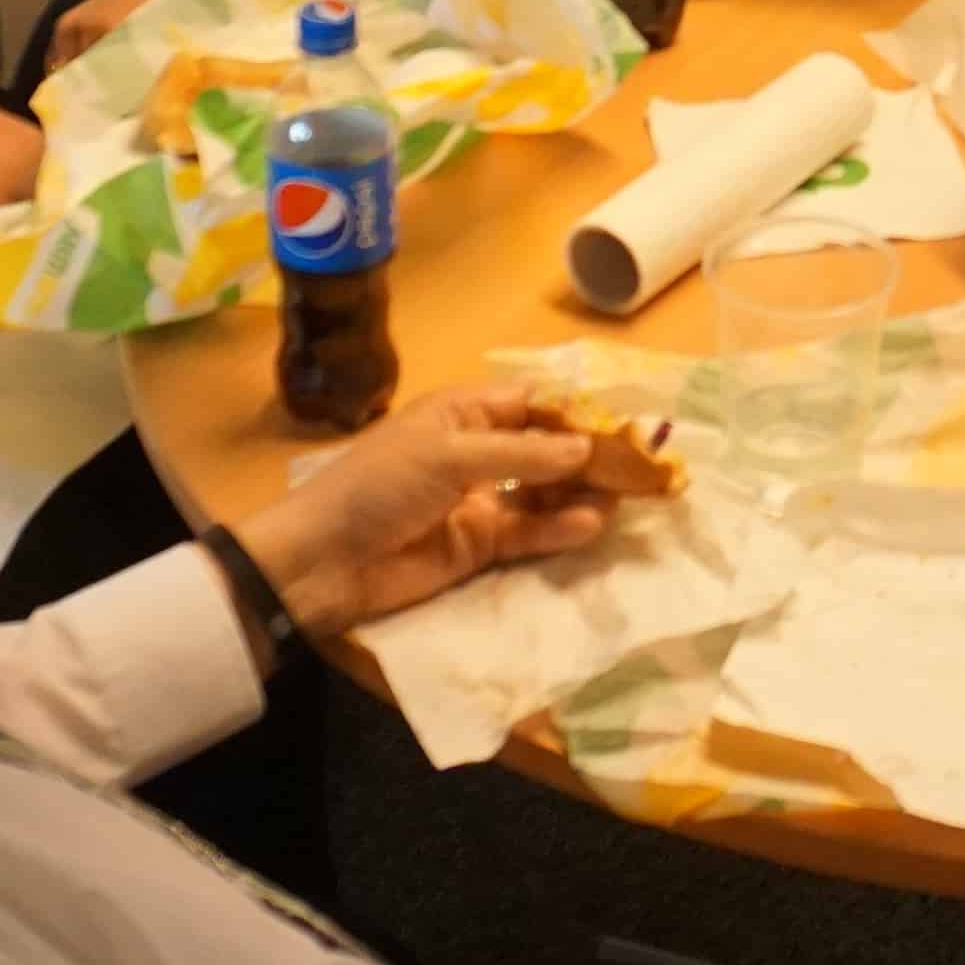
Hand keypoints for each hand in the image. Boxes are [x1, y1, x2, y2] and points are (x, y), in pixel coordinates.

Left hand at [225, 389, 613, 634]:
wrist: (323, 561)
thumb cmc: (378, 487)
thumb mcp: (447, 456)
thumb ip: (520, 455)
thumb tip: (585, 448)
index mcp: (461, 412)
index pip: (532, 403)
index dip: (576, 412)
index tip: (623, 423)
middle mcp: (476, 451)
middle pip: (546, 448)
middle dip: (589, 455)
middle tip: (641, 467)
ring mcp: (479, 501)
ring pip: (544, 492)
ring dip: (581, 493)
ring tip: (624, 498)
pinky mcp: (479, 546)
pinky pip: (529, 531)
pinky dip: (560, 528)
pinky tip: (591, 524)